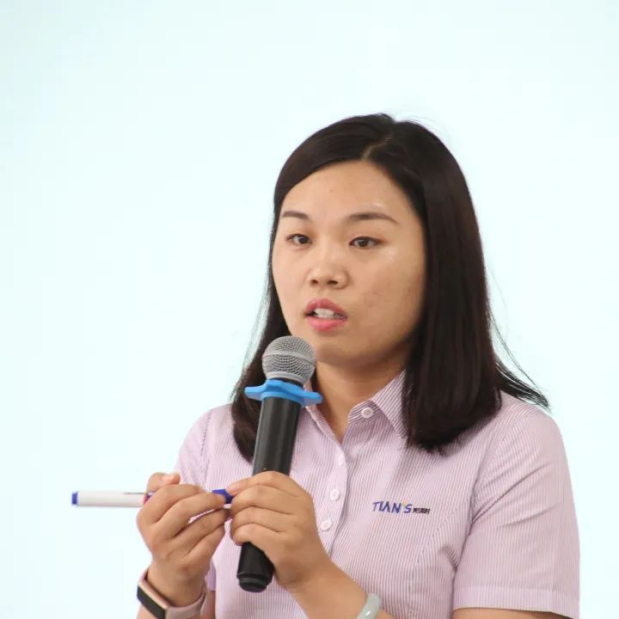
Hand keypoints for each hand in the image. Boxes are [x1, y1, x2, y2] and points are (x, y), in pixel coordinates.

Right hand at [136, 471, 227, 605]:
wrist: (170, 573)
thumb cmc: (167, 530)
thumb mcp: (156, 508)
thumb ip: (159, 484)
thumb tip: (173, 476)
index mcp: (145, 519)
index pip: (167, 493)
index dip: (189, 488)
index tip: (201, 490)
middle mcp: (155, 538)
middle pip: (184, 508)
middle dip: (207, 499)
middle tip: (219, 498)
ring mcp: (171, 554)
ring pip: (203, 524)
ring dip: (219, 513)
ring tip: (222, 511)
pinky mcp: (189, 566)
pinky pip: (212, 540)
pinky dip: (220, 529)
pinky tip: (219, 526)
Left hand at [226, 471, 331, 592]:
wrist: (313, 573)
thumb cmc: (296, 542)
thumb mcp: (293, 514)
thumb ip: (273, 500)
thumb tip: (237, 490)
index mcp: (302, 497)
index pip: (271, 477)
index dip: (247, 481)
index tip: (232, 491)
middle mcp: (300, 509)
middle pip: (258, 493)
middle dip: (238, 502)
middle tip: (232, 514)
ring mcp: (294, 527)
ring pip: (252, 513)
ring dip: (236, 522)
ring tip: (236, 530)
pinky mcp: (284, 546)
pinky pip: (252, 531)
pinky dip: (239, 533)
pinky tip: (239, 539)